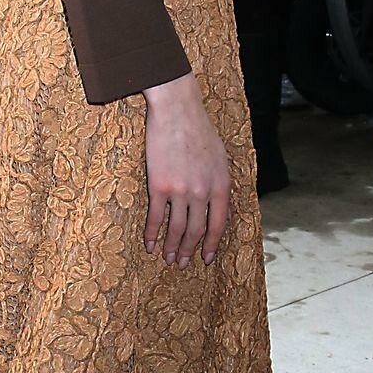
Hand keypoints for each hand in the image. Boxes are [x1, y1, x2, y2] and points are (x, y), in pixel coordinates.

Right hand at [142, 72, 230, 267]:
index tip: (206, 258)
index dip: (212, 244)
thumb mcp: (220, 158)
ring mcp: (180, 190)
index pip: (219, 224)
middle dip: (190, 250)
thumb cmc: (200, 129)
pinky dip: (152, 234)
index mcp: (220, 185)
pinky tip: (150, 244)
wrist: (177, 110)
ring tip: (168, 258)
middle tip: (183, 263)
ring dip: (172, 247)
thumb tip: (223, 208)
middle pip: (196, 230)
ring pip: (176, 228)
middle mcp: (202, 192)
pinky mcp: (159, 185)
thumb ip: (221, 184)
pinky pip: (156, 217)